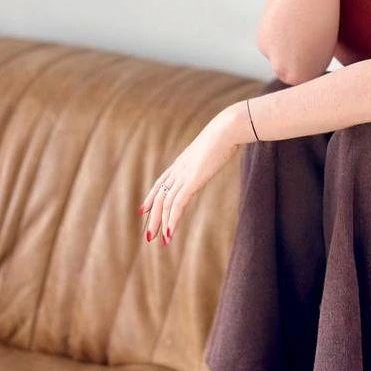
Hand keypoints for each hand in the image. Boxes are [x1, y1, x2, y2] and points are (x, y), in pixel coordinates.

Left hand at [139, 110, 239, 246]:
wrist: (226, 129)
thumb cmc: (224, 135)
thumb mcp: (212, 148)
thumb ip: (208, 154)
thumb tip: (214, 153)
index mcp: (181, 163)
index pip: (160, 183)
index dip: (151, 197)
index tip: (143, 210)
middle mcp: (178, 170)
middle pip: (159, 196)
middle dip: (154, 217)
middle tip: (149, 235)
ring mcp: (184, 175)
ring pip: (166, 203)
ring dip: (161, 223)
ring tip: (159, 241)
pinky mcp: (192, 181)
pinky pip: (177, 204)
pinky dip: (172, 220)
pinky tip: (169, 233)